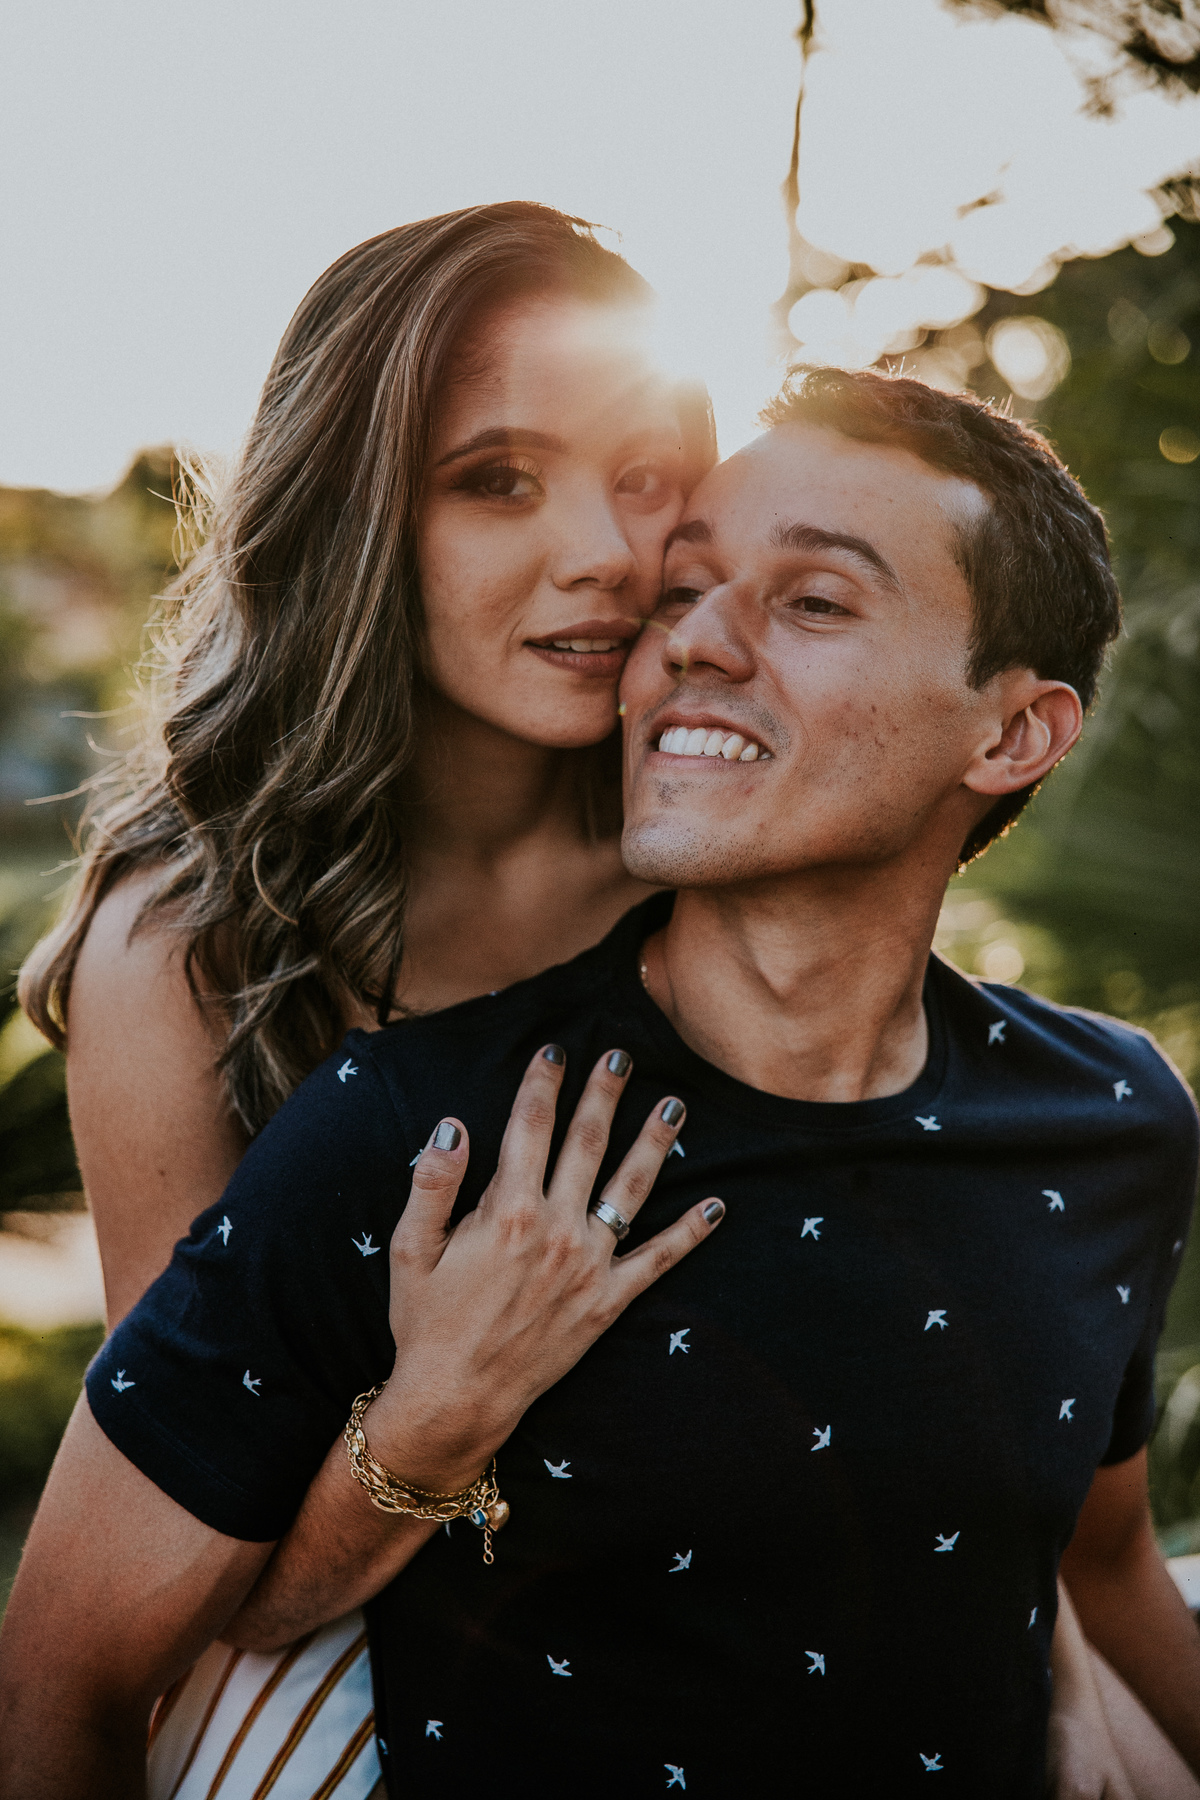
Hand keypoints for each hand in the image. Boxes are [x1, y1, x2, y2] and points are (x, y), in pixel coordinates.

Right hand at [363, 1044, 723, 1489]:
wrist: (456, 1398)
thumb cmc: (426, 1321)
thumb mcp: (409, 1248)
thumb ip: (433, 1182)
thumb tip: (452, 1124)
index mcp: (506, 1210)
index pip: (530, 1127)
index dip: (543, 1083)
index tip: (555, 1051)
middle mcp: (555, 1230)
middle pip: (585, 1144)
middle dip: (603, 1094)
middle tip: (621, 1054)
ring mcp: (587, 1266)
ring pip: (630, 1188)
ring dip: (654, 1143)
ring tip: (676, 1105)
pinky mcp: (607, 1302)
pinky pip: (657, 1261)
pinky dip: (689, 1234)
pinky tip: (716, 1207)